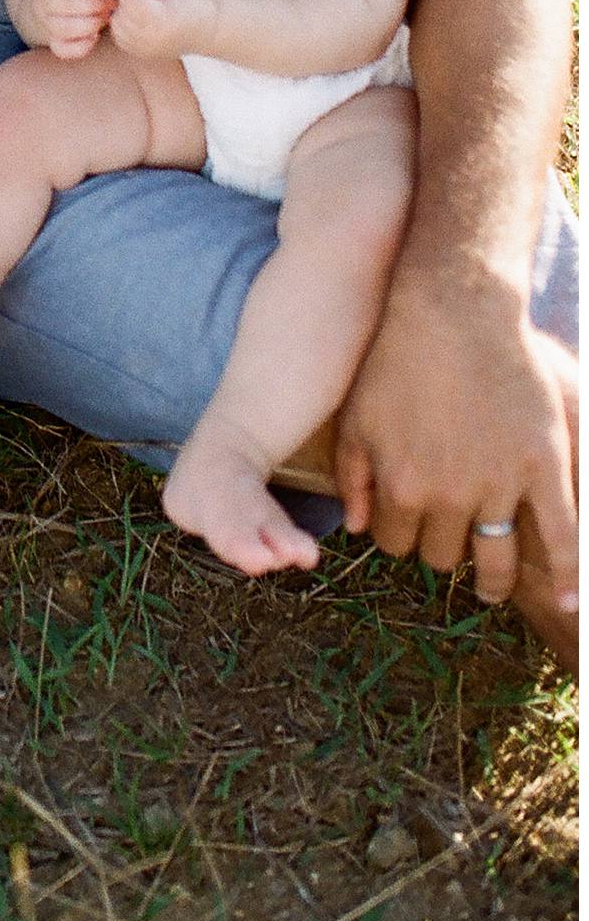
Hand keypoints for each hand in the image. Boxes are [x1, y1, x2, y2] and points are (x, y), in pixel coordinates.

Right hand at [34, 0, 116, 61]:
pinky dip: (81, 46)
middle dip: (91, 6)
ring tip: (104, 18)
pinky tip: (95, 36)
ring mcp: (47, 23)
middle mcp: (44, 1)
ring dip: (88, 24)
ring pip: (61, 28)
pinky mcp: (54, 42)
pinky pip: (63, 50)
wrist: (54, 0)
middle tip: (110, 5)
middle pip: (61, 3)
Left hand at [102, 0, 215, 60]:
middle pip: (120, 10)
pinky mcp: (138, 54)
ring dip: (121, 11)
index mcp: (161, 18)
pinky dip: (122, 24)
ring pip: (115, 22)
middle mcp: (150, 37)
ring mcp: (143, 48)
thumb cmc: (190, 2)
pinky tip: (138, 18)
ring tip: (142, 6)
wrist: (206, 32)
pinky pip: (118, 34)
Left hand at [334, 277, 580, 614]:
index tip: (404, 529)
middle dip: (438, 550)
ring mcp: (502, 484)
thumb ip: (353, 477)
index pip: (394, 541)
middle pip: (443, 553)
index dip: (397, 537)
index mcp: (401, 485)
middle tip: (444, 539)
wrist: (453, 318)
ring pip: (494, 553)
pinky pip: (563, 534)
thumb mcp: (356, 419)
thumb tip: (356, 529)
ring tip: (492, 590)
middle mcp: (451, 495)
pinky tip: (571, 603)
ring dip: (492, 579)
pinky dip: (570, 573)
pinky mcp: (545, 467)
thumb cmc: (395, 363)